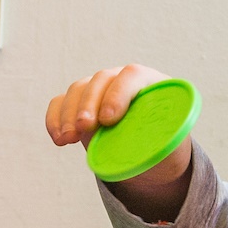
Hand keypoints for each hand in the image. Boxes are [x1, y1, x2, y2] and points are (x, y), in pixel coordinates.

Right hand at [45, 64, 192, 217]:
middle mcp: (122, 80)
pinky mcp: (80, 104)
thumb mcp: (171, 143)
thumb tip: (147, 149)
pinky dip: (55, 119)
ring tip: (67, 139)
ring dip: (68, 114)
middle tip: (83, 128)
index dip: (118, 94)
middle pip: (100, 80)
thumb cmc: (165, 145)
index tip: (109, 119)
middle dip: (88, 104)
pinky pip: (61, 103)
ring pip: (78, 90)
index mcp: (151, 82)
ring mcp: (98, 90)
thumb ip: (162, 141)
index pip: (132, 76)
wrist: (151, 152)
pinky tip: (58, 138)